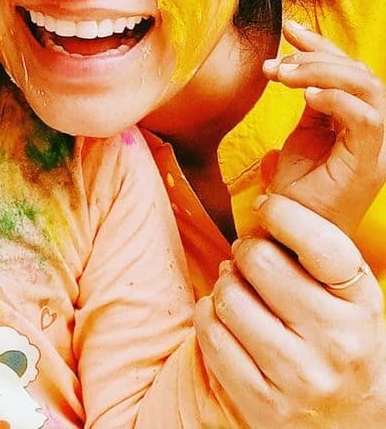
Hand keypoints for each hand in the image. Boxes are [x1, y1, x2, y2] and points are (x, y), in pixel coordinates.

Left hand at [195, 194, 385, 425]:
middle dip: (246, 253)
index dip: (283, 212)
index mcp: (361, 304)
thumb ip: (313, 246)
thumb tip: (267, 168)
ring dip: (225, 288)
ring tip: (243, 297)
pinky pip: (210, 334)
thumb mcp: (344, 292)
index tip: (268, 208)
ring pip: (228, 295)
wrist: (352, 423)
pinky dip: (209, 319)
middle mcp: (338, 342)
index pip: (320, 241)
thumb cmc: (335, 337)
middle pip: (258, 259)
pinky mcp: (264, 404)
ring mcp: (301, 377)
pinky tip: (228, 324)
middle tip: (252, 263)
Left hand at [261, 19, 385, 236]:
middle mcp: (373, 132)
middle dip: (316, 57)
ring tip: (284, 76)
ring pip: (369, 89)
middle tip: (276, 64)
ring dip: (322, 73)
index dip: (323, 45)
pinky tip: (306, 96)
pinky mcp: (368, 166)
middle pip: (362, 74)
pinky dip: (337, 100)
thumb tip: (288, 62)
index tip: (289, 28)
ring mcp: (375, 149)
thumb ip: (306, 101)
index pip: (350, 71)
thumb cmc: (296, 191)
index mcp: (358, 121)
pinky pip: (366, 120)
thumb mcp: (300, 134)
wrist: (291, 234)